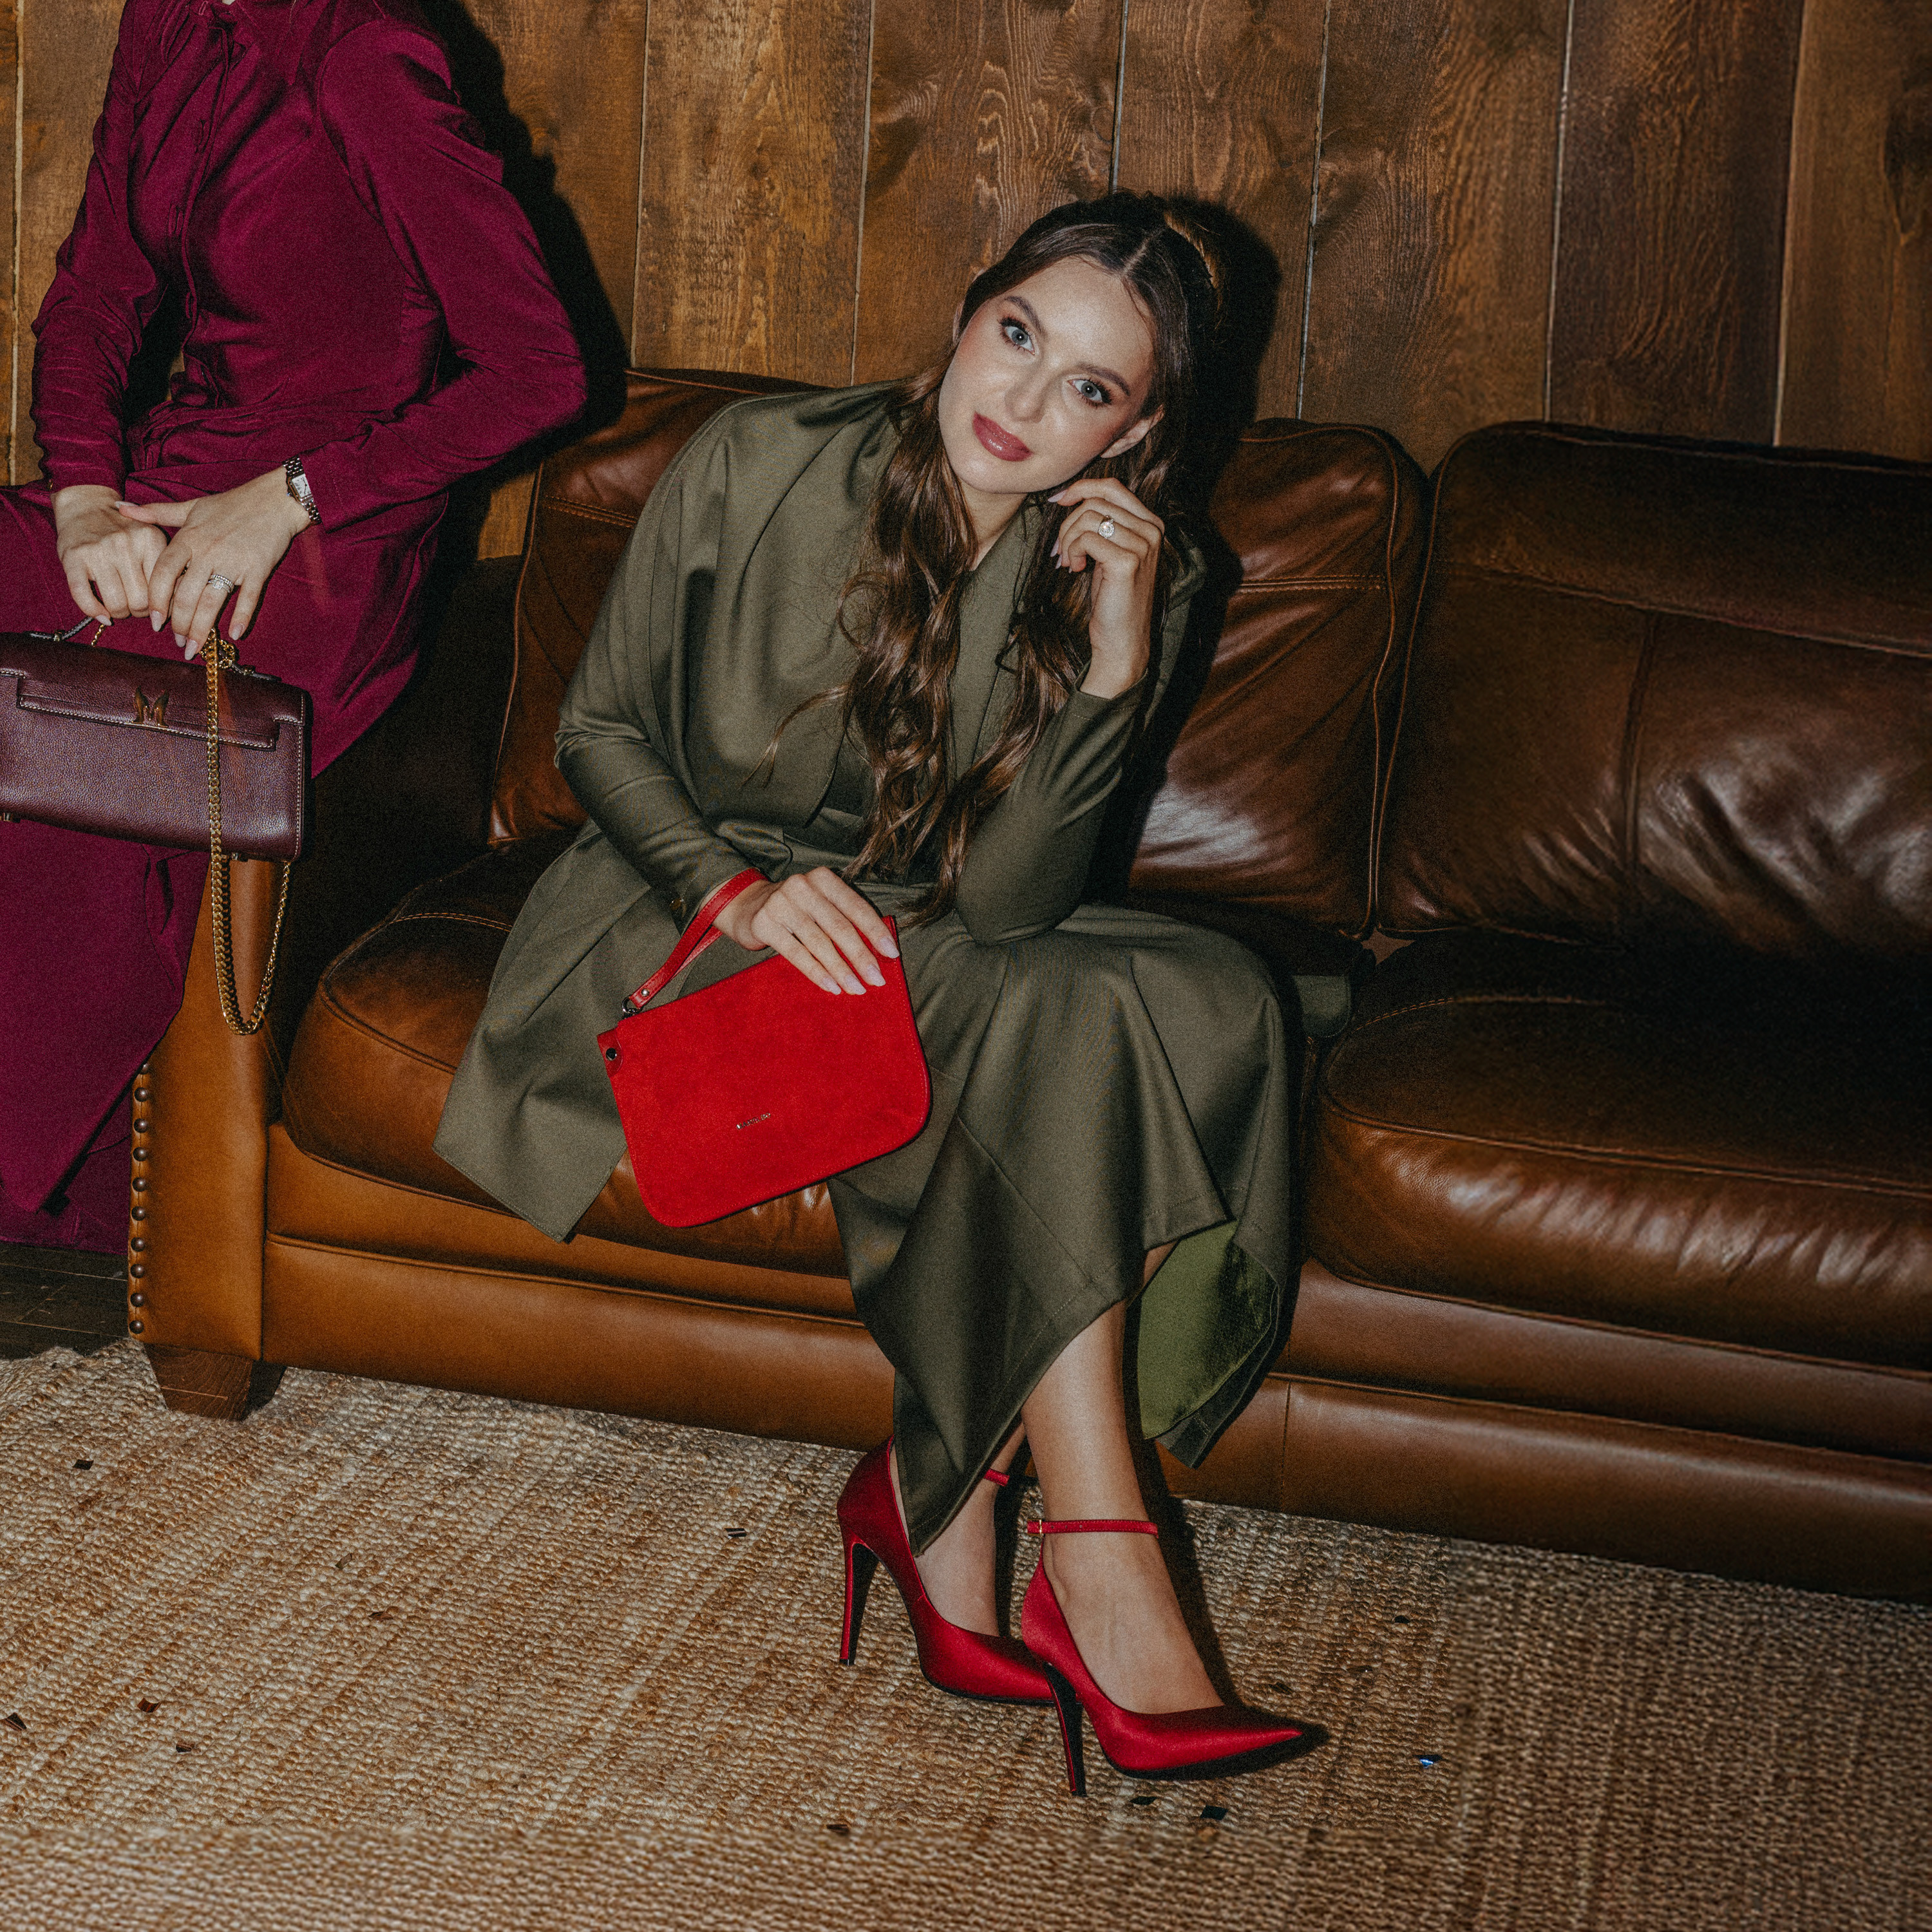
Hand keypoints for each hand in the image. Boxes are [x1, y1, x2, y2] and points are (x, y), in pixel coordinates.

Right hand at [52, 485, 168, 624]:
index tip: (156, 605)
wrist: (85, 505)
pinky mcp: (73, 558)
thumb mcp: (150, 538)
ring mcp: (97, 551)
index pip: (163, 589)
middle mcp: (124, 544)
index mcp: (150, 539)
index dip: (160, 605)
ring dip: (119, 613)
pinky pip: (83, 596)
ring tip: (119, 607)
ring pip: (115, 603)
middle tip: (136, 607)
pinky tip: (101, 614)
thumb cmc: (124, 530)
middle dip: (140, 612)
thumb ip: (164, 566)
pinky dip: (93, 611)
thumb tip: (176, 606)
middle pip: (141, 601)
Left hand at [115, 467, 311, 658]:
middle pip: (186, 595)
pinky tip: (235, 635)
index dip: (157, 600)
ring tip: (195, 647)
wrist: (273, 500)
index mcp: (188, 539)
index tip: (154, 622)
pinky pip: (248, 598)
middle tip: (177, 643)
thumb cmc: (231, 504)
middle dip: (179, 623)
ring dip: (202, 628)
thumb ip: (155, 512)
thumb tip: (120, 507)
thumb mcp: (190, 507)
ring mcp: (233, 562)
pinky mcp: (258, 569)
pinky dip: (242, 617)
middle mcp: (207, 552)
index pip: (164, 574)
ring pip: (212, 601)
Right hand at [711, 866, 899, 995]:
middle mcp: (803, 886)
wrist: (748, 907)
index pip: (856, 907)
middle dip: (861, 956)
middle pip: (840, 927)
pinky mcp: (765, 924)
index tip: (892, 954)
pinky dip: (817, 973)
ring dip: (841, 970)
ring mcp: (781, 904)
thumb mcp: (821, 904)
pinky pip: (797, 954)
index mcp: (824, 878)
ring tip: (856, 988)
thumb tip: (881, 952)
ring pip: (819, 943)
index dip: (876, 932)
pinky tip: (832, 987)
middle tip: (877, 980)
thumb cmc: (797, 910)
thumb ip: (845, 918)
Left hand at [1048, 477, 1164, 698]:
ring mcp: (1143, 545)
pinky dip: (1072, 551)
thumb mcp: (1109, 553)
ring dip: (1067, 540)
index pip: (1112, 487)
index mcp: (1151, 524)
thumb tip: (1069, 495)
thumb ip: (1102, 524)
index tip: (1058, 501)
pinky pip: (1085, 538)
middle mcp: (1152, 530)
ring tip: (1068, 562)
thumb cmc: (1112, 598)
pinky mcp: (1127, 561)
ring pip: (1087, 518)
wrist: (1122, 640)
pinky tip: (1075, 570)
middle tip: (1061, 551)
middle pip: (1096, 501)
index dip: (1080, 488)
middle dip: (1068, 523)